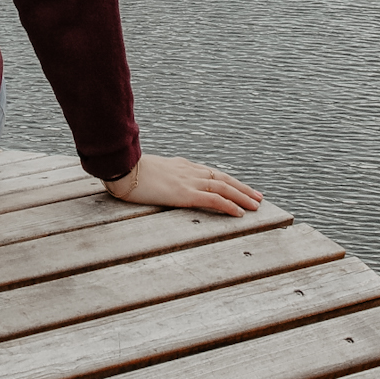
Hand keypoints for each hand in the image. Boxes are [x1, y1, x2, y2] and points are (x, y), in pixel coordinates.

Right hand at [104, 151, 261, 213]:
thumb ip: (161, 176)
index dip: (229, 180)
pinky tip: (239, 213)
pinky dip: (228, 205)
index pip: (212, 173)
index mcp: (182, 166)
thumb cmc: (129, 171)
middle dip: (242, 188)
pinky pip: (212, 199)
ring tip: (255, 205)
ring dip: (242, 196)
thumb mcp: (150, 172)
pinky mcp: (184, 193)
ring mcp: (188, 181)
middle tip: (258, 197)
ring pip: (223, 187)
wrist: (121, 168)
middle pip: (222, 178)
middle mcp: (189, 171)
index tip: (241, 187)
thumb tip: (163, 183)